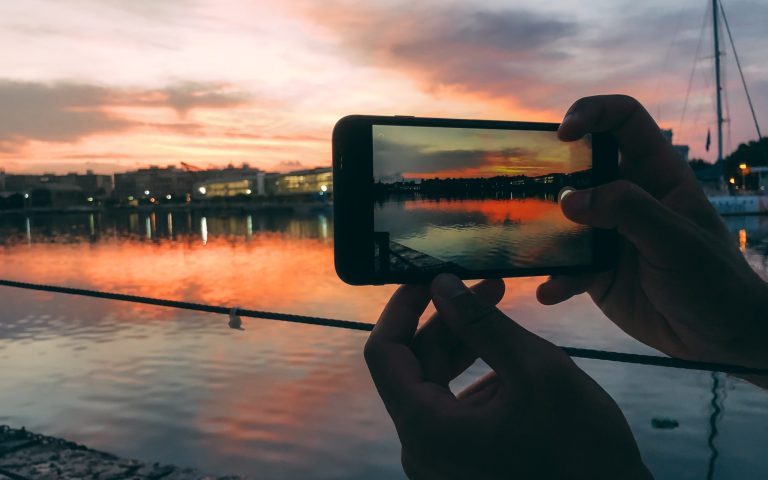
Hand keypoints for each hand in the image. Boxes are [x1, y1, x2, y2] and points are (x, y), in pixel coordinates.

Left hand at [365, 274, 651, 479]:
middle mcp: (421, 447)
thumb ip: (482, 323)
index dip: (402, 307)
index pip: (384, 352)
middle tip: (487, 286)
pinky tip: (508, 357)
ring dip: (464, 343)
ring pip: (435, 383)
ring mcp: (440, 458)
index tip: (428, 276)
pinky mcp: (461, 461)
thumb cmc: (580, 449)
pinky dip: (475, 374)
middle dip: (447, 320)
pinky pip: (454, 405)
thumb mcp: (536, 370)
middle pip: (414, 366)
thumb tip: (442, 284)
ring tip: (501, 311)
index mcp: (426, 428)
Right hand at [538, 95, 767, 368]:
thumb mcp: (676, 239)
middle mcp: (627, 198)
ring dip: (542, 229)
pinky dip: (555, 278)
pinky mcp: (595, 271)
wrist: (718, 337)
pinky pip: (565, 267)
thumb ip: (627, 211)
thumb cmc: (713, 280)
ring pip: (563, 218)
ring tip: (525, 241)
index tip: (563, 134)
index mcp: (656, 175)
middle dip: (551, 171)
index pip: (623, 122)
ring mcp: (607, 234)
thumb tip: (569, 199)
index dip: (593, 113)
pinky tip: (551, 291)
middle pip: (581, 165)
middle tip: (526, 185)